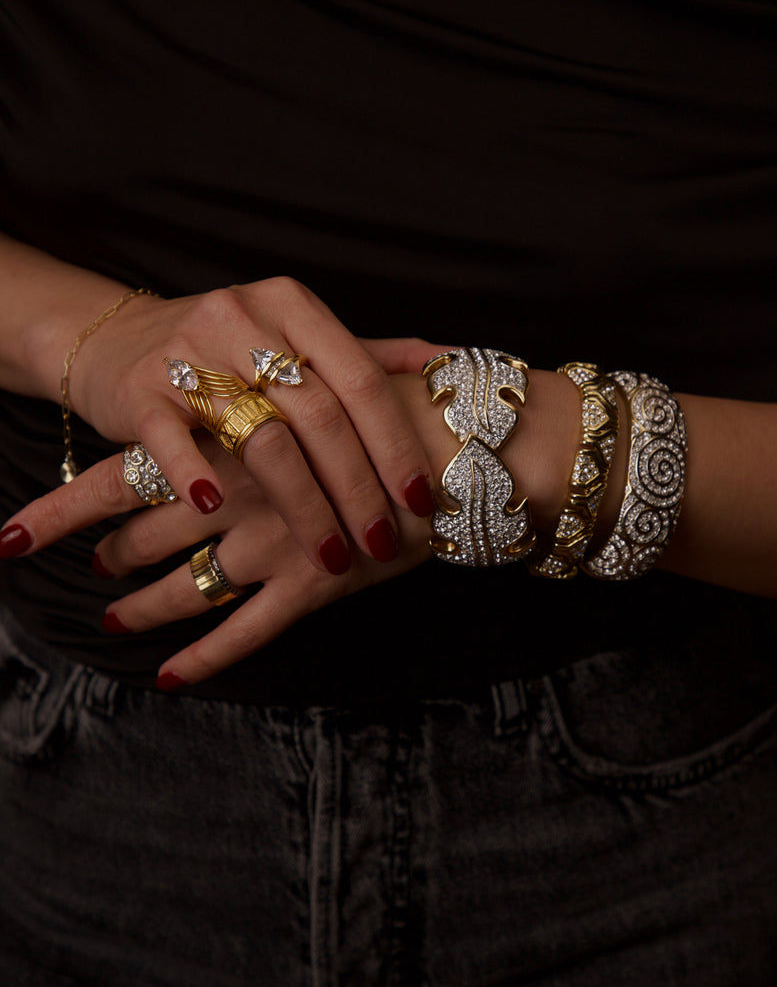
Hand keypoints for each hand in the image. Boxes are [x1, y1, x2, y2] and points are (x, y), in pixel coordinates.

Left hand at [2, 372, 450, 686]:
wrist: (452, 447)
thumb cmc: (390, 406)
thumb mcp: (318, 382)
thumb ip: (276, 388)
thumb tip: (242, 389)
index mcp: (226, 439)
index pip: (121, 474)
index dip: (60, 508)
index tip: (9, 537)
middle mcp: (235, 494)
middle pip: (145, 535)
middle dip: (110, 556)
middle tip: (92, 568)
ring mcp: (269, 544)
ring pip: (186, 587)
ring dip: (142, 608)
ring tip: (112, 620)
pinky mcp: (308, 586)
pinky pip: (245, 632)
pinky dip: (205, 658)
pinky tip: (170, 677)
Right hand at [66, 278, 439, 573]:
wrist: (115, 338)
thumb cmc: (224, 349)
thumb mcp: (296, 334)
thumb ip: (369, 352)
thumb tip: (447, 364)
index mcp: (295, 309)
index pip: (361, 381)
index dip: (396, 445)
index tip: (422, 499)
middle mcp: (246, 321)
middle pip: (320, 415)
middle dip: (358, 488)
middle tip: (381, 541)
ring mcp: (189, 353)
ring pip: (262, 436)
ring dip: (303, 504)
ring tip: (331, 554)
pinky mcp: (139, 389)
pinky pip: (172, 438)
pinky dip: (197, 475)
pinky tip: (219, 510)